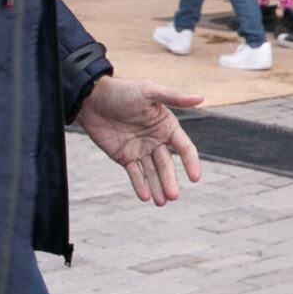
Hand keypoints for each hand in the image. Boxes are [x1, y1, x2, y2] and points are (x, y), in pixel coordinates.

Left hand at [76, 74, 203, 205]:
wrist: (91, 98)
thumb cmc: (122, 91)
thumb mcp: (149, 91)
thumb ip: (174, 97)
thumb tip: (201, 97)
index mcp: (166, 125)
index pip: (184, 147)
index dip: (190, 162)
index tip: (195, 178)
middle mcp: (156, 140)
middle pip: (167, 164)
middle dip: (170, 180)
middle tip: (173, 196)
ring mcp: (140, 150)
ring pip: (152, 172)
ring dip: (157, 187)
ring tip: (162, 202)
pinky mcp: (124, 157)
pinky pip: (135, 173)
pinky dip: (140, 185)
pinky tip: (145, 197)